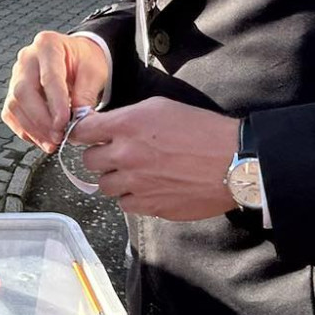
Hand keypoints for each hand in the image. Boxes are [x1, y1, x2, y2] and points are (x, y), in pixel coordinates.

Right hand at [2, 32, 110, 152]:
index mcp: (48, 45)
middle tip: (58, 136)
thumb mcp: (93, 72)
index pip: (49, 77)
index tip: (64, 123)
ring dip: (32, 129)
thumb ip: (86, 95)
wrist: (76, 58)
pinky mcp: (13, 91)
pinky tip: (40, 139)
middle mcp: (27, 58)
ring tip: (51, 143)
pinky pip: (10, 114)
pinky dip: (24, 130)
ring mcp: (16, 74)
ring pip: (14, 105)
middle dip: (41, 119)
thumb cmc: (84, 60)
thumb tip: (77, 121)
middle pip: (24, 91)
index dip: (55, 104)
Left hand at [68, 99, 236, 220]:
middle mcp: (126, 155)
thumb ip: (128, 118)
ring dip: (115, 179)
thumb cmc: (202, 130)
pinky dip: (132, 197)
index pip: (82, 131)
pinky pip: (125, 204)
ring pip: (104, 186)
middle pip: (89, 161)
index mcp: (127, 126)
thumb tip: (107, 127)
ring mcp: (136, 184)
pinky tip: (148, 187)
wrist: (233, 161)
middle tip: (117, 154)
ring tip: (136, 172)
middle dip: (100, 156)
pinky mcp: (149, 206)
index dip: (81, 133)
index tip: (84, 135)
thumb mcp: (161, 108)